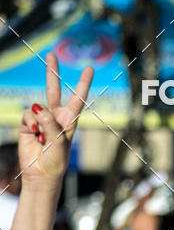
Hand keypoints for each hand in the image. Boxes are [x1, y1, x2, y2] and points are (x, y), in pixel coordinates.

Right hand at [19, 52, 92, 185]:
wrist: (40, 175)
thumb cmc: (55, 162)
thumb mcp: (59, 143)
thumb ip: (50, 123)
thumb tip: (37, 108)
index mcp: (70, 121)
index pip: (78, 99)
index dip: (83, 83)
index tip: (89, 68)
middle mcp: (55, 117)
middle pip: (54, 90)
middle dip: (52, 73)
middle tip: (51, 54)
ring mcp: (41, 119)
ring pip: (37, 106)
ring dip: (39, 121)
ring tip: (42, 138)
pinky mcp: (27, 124)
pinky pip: (27, 115)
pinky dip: (30, 124)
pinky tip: (33, 134)